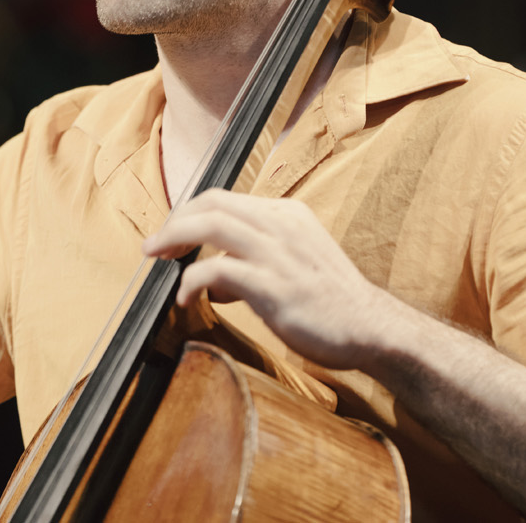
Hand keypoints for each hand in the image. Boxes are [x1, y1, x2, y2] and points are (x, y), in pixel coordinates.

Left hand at [142, 189, 392, 370]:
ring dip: (174, 238)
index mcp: (288, 215)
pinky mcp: (274, 286)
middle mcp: (282, 225)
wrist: (371, 327)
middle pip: (212, 202)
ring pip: (210, 225)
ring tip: (156, 257)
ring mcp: (278, 253)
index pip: (225, 199)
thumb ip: (257, 263)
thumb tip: (217, 282)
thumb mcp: (296, 265)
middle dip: (175, 220)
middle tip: (154, 244)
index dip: (190, 213)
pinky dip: (192, 281)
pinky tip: (186, 298)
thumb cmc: (332, 302)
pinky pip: (217, 270)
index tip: (172, 234)